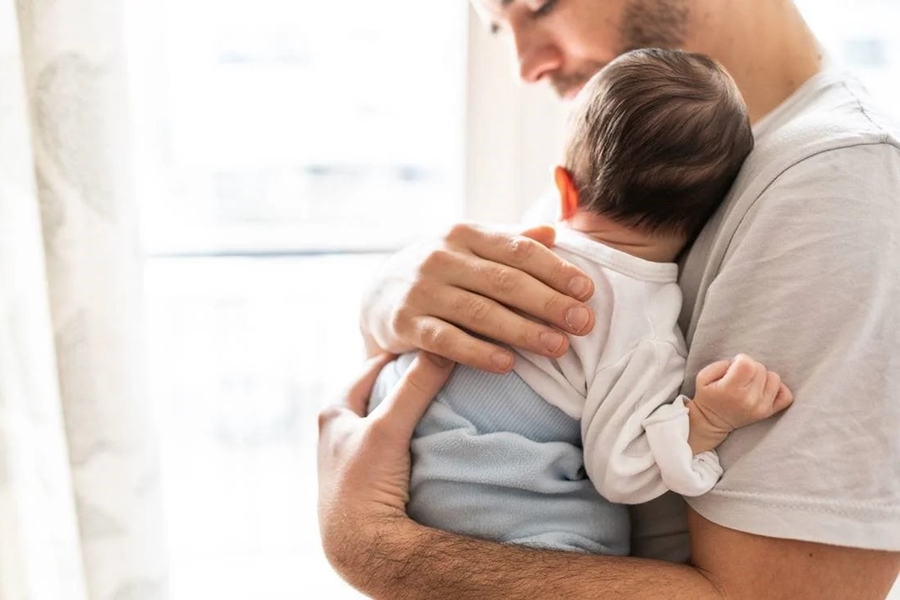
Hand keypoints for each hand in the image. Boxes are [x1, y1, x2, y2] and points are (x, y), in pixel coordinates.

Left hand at [317, 351, 453, 574]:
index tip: (432, 344)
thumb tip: (443, 349)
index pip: (372, 367)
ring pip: (387, 418)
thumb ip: (415, 388)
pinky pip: (394, 442)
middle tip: (441, 369)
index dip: (402, 354)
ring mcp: (353, 454)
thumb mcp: (388, 429)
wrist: (361, 545)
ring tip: (440, 398)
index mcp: (333, 411)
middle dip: (408, 380)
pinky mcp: (368, 476)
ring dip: (410, 409)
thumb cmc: (364, 484)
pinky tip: (429, 435)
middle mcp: (338, 430)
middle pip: (380, 391)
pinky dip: (410, 433)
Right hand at [360, 223, 595, 372]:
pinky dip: (478, 352)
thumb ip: (511, 241)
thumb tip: (553, 231)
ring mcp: (421, 290)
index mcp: (465, 234)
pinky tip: (507, 364)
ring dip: (523, 331)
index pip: (518, 250)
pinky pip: (446, 340)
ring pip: (480, 312)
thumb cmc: (442, 272)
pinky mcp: (404, 323)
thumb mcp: (471, 248)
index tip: (587, 291)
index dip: (555, 270)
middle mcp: (441, 257)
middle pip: (504, 281)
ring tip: (558, 347)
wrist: (378, 295)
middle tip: (584, 323)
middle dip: (549, 302)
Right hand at [688, 354, 793, 452]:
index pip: (747, 363)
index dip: (740, 359)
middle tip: (740, 376)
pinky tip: (765, 389)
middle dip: (750, 368)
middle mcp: (749, 399)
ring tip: (750, 382)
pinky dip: (778, 389)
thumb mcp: (703, 377)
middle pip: (760, 368)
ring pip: (774, 378)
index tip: (734, 366)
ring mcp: (761, 407)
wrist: (711, 422)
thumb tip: (739, 363)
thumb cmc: (707, 396)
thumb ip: (721, 364)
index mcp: (731, 389)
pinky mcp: (768, 412)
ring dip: (762, 377)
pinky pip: (786, 395)